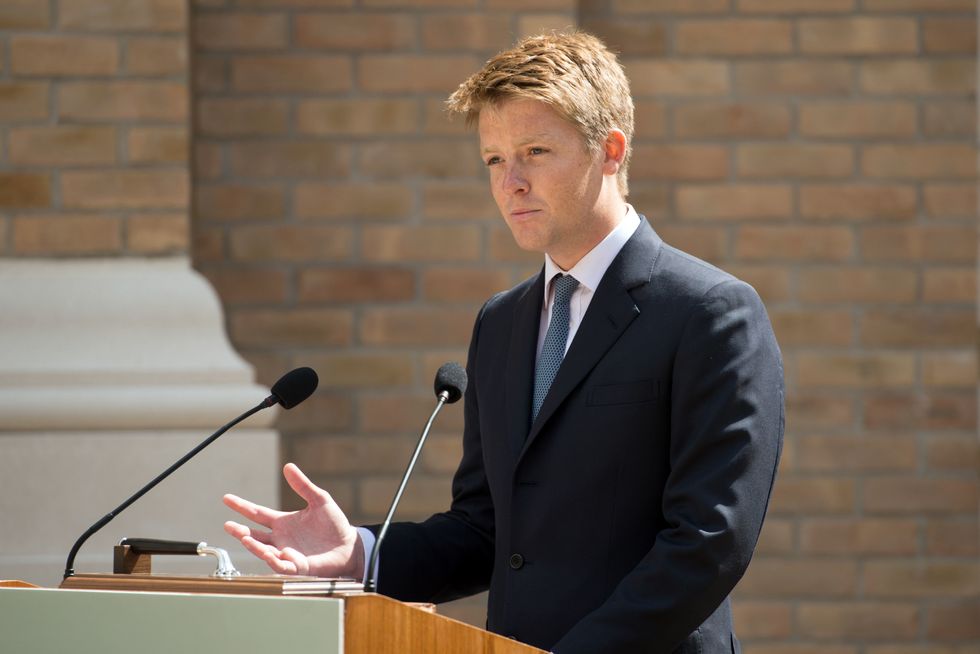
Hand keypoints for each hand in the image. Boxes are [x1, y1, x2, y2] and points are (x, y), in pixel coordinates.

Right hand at [223, 463, 363, 578]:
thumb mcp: (319, 500)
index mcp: (283, 523)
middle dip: (240, 531)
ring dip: (254, 546)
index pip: (257, 514)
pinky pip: (282, 566)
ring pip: (264, 552)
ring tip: (244, 537)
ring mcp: (287, 554)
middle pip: (254, 535)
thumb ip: (303, 485)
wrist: (349, 545)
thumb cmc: (334, 524)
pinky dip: (276, 560)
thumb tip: (288, 466)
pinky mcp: (297, 567)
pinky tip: (272, 553)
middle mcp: (281, 539)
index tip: (226, 498)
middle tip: (228, 525)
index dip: (242, 506)